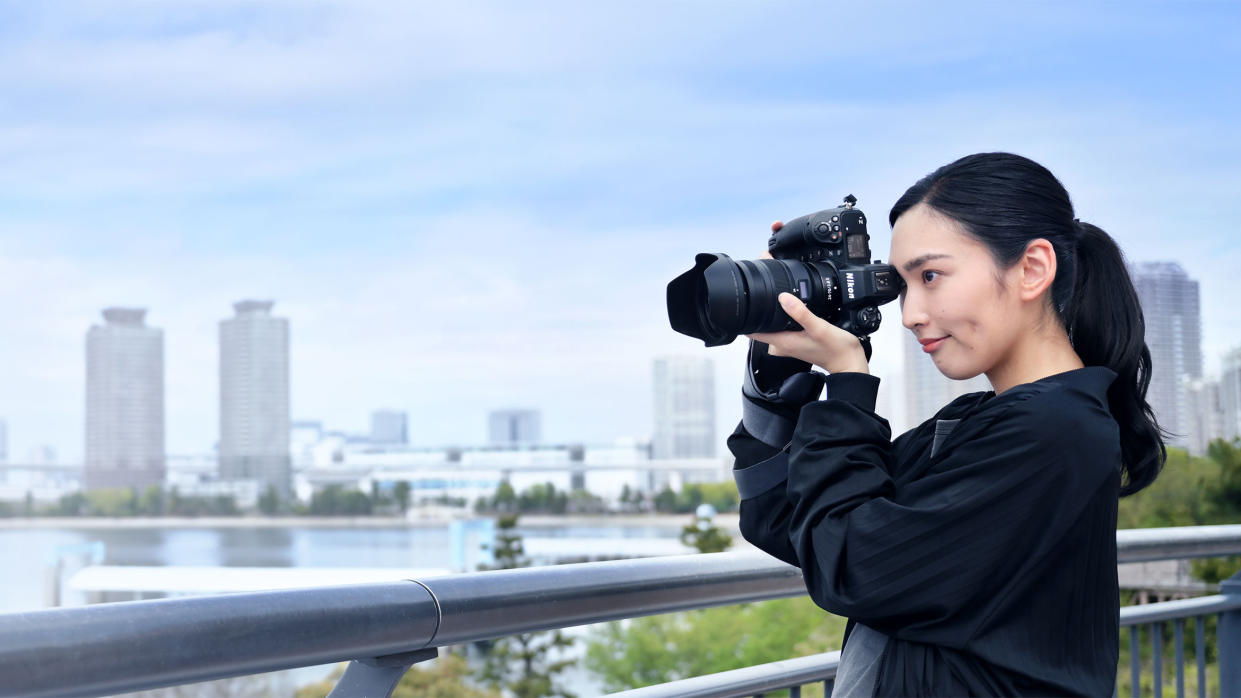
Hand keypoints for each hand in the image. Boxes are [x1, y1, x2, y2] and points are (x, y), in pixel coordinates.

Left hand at [747, 221, 868, 373]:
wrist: (849, 362)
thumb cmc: (836, 350)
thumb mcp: (819, 328)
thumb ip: (801, 313)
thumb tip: (783, 297)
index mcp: (783, 342)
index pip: (752, 331)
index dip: (744, 317)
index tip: (743, 302)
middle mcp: (783, 343)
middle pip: (760, 326)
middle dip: (757, 310)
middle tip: (759, 290)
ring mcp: (790, 342)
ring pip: (772, 325)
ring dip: (770, 312)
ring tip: (773, 295)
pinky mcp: (798, 340)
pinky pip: (784, 326)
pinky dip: (783, 316)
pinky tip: (790, 306)